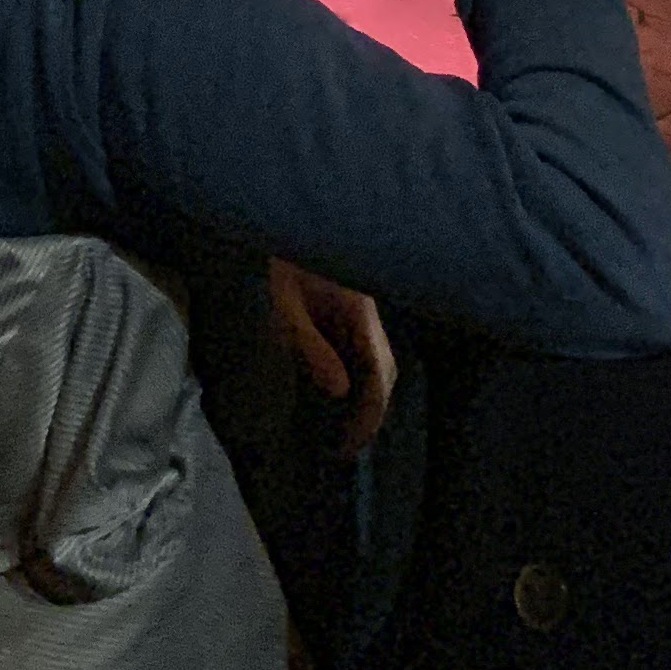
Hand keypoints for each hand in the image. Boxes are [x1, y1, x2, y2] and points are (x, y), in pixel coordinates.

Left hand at [268, 260, 396, 456]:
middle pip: (387, 371)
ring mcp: (362, 312)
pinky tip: (340, 395)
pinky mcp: (351, 312)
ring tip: (344, 429)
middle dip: (373, 412)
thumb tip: (340, 391)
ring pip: (380, 362)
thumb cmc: (283, 261)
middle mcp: (368, 314)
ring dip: (369, 397)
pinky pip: (364, 352)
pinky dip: (360, 379)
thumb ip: (312, 346)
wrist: (283, 224)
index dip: (371, 414)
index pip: (380, 372)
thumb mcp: (287, 305)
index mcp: (359, 311)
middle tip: (346, 446)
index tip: (349, 444)